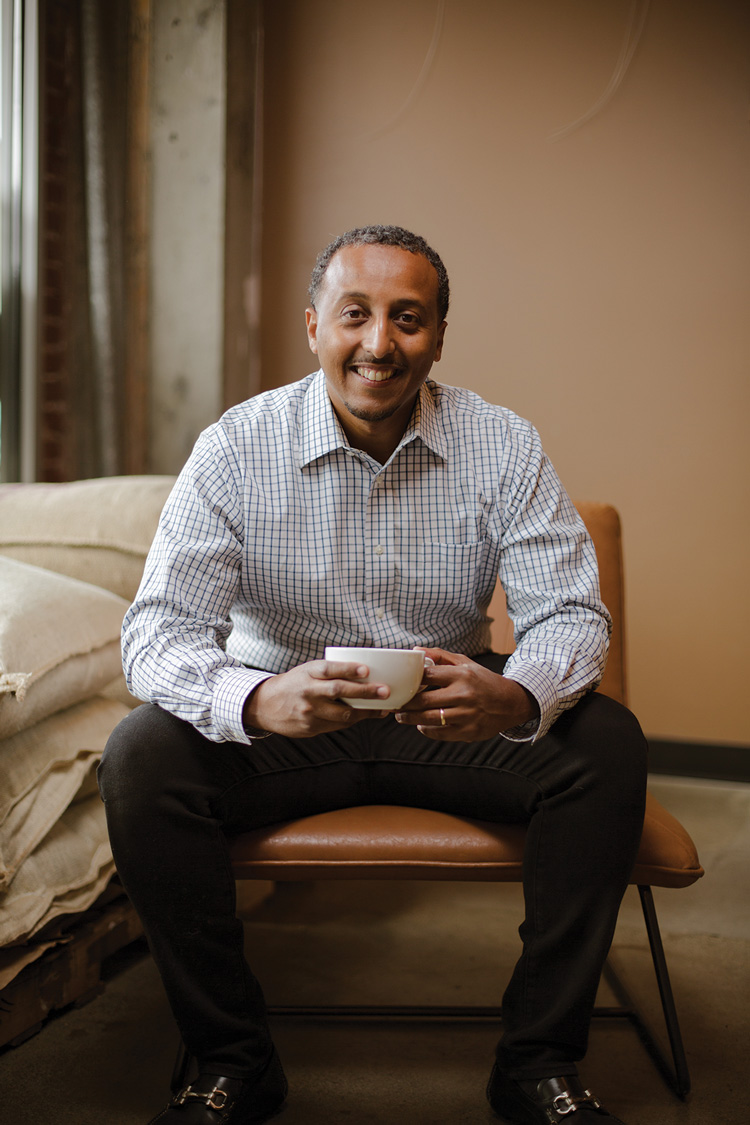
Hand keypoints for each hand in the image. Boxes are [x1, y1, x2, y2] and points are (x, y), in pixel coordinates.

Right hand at [242, 659, 390, 737]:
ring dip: (366, 712)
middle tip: (385, 691)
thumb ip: (330, 671)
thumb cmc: (295, 683)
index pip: (328, 668)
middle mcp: (307, 691)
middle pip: (338, 691)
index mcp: (307, 673)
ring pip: (342, 714)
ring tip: (383, 708)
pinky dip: (353, 720)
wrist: (265, 706)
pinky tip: (365, 716)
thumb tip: (366, 672)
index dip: (347, 668)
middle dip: (365, 692)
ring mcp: (308, 712)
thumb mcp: (307, 671)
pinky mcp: (310, 728)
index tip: (366, 669)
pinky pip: (337, 725)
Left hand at [395, 648, 538, 740]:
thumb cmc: (482, 681)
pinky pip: (440, 733)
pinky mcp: (468, 732)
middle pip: (424, 700)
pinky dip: (427, 730)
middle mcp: (464, 694)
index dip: (410, 680)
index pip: (427, 676)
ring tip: (402, 716)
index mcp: (461, 675)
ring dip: (410, 718)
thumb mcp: (465, 663)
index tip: (400, 683)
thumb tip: (415, 651)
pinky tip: (421, 725)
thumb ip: (439, 656)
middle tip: (396, 704)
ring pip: (429, 718)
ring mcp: (466, 715)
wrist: (510, 703)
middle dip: (405, 704)